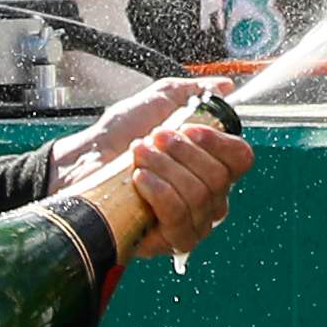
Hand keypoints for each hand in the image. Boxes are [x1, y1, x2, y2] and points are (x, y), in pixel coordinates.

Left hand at [54, 74, 258, 258]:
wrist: (85, 162)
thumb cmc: (119, 136)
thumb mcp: (158, 103)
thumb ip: (195, 93)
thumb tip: (225, 86)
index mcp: (212, 165)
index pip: (241, 158)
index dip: (220, 142)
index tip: (191, 128)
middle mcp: (210, 196)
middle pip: (219, 175)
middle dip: (182, 152)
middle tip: (154, 139)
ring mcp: (194, 221)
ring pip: (199, 194)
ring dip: (164, 168)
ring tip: (139, 157)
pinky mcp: (172, 240)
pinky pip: (179, 216)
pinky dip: (160, 192)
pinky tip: (140, 180)